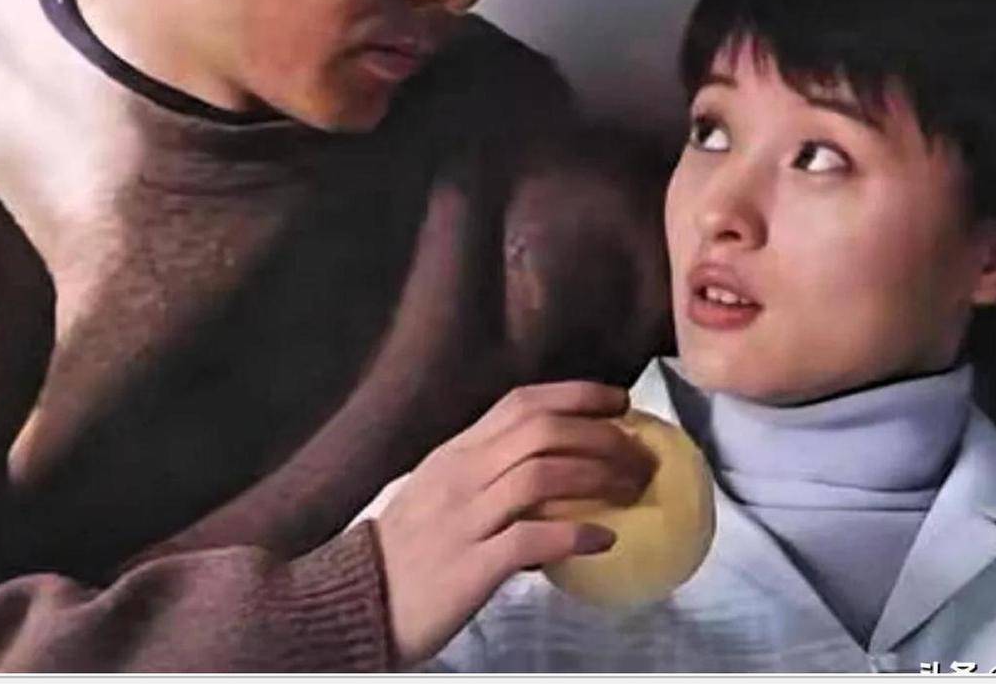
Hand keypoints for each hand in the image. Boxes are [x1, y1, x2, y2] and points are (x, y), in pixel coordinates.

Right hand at [373, 379, 656, 666]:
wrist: (353, 600)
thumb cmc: (408, 550)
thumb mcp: (442, 494)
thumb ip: (488, 475)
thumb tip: (556, 468)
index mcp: (457, 452)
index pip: (522, 403)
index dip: (578, 395)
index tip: (621, 402)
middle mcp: (461, 474)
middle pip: (543, 431)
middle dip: (602, 436)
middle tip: (642, 455)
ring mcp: (464, 517)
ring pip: (542, 474)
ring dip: (599, 477)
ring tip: (634, 490)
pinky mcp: (469, 565)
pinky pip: (530, 539)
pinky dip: (574, 534)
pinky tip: (605, 539)